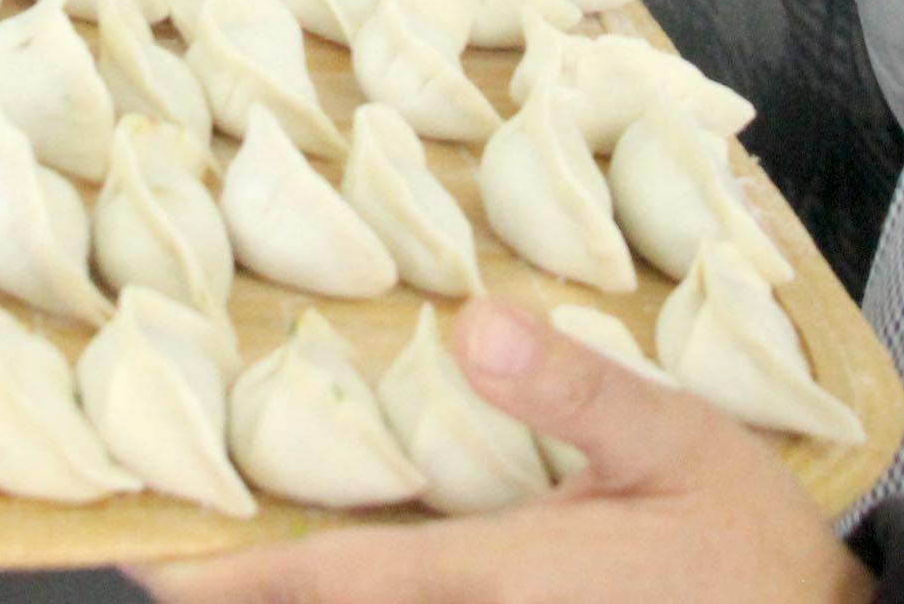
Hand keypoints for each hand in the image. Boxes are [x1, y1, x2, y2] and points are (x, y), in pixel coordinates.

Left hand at [139, 299, 870, 603]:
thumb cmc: (752, 550)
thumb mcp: (681, 442)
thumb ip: (575, 389)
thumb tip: (477, 327)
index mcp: (509, 574)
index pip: (344, 574)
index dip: (241, 574)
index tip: (151, 563)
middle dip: (254, 591)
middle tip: (166, 559)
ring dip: (315, 595)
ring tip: (231, 567)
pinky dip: (378, 602)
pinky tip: (348, 576)